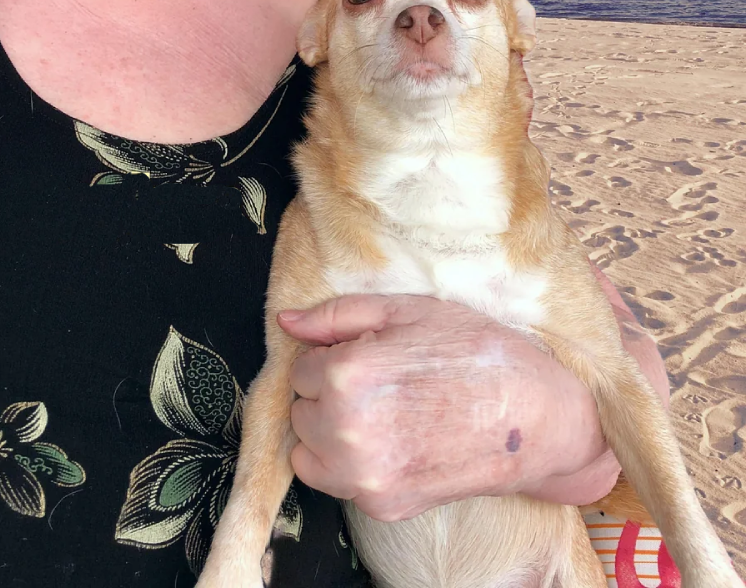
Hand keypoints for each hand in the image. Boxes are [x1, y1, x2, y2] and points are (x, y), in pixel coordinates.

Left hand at [277, 293, 611, 521]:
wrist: (531, 416)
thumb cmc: (472, 350)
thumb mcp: (406, 310)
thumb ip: (336, 315)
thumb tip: (286, 322)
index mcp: (348, 373)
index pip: (302, 365)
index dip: (334, 355)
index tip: (370, 356)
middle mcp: (347, 430)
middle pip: (301, 407)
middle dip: (327, 392)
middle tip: (378, 382)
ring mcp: (364, 475)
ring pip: (307, 450)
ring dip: (329, 430)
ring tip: (379, 411)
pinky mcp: (381, 506)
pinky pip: (334, 482)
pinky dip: (348, 464)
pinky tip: (390, 441)